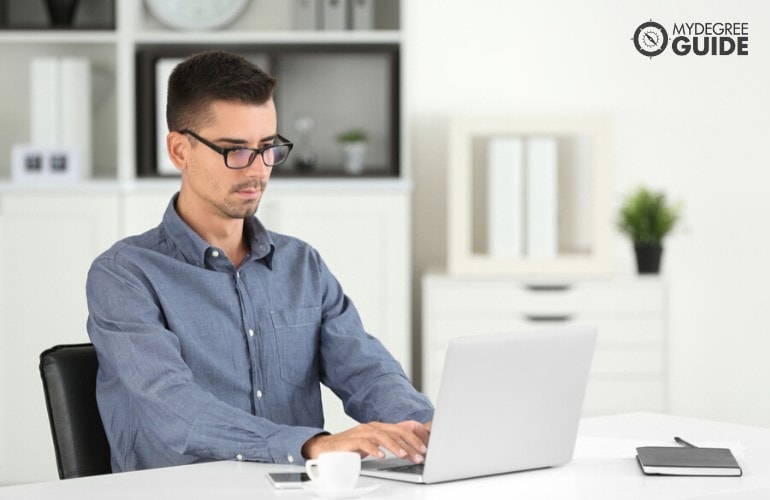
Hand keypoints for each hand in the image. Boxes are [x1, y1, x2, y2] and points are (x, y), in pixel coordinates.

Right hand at [302, 420, 430, 462]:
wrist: (326, 449)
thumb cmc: (350, 447)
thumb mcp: (373, 444)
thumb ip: (388, 442)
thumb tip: (407, 444)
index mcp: (378, 427)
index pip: (400, 430)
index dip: (413, 439)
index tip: (423, 449)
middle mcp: (371, 427)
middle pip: (394, 431)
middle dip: (409, 443)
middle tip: (419, 454)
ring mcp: (361, 432)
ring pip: (381, 435)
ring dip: (394, 445)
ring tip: (404, 455)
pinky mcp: (351, 441)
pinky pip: (364, 443)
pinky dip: (374, 449)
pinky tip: (381, 456)